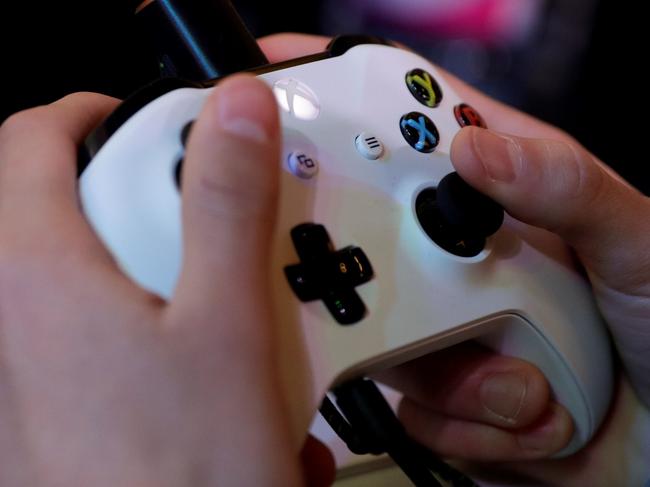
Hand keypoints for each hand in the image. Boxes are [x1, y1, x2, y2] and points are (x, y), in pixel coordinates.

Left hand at [0, 37, 333, 486]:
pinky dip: (154, 326)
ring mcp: (30, 367)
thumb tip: (233, 111)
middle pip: (68, 209)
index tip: (146, 121)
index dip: (91, 112)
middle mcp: (16, 319)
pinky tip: (210, 369)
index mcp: (40, 275)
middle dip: (143, 200)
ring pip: (89, 274)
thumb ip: (225, 202)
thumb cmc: (178, 474)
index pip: (33, 142)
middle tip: (208, 224)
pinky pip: (98, 334)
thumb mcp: (225, 323)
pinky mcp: (55, 404)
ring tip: (225, 308)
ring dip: (160, 269)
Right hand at [264, 35, 649, 483]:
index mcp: (498, 192)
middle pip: (366, 236)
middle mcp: (456, 254)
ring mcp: (443, 324)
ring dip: (458, 374)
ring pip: (381, 335)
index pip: (409, 128)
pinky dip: (471, 422)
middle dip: (370, 272)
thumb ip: (565, 187)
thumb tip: (473, 152)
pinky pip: (413, 408)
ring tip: (529, 378)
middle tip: (427, 300)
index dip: (347, 102)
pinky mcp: (440, 392)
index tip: (294, 101)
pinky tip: (528, 411)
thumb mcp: (633, 240)